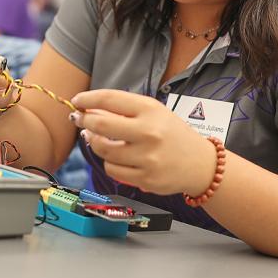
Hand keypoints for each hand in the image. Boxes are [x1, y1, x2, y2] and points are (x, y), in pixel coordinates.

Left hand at [70, 90, 216, 195]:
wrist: (200, 164)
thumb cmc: (173, 134)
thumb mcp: (155, 112)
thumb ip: (124, 110)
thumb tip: (89, 110)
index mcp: (151, 110)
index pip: (110, 99)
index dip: (88, 99)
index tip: (77, 101)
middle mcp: (149, 132)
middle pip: (101, 124)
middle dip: (84, 121)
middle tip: (79, 119)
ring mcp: (147, 157)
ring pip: (103, 150)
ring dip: (95, 143)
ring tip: (98, 138)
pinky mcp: (145, 178)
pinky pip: (112, 170)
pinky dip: (109, 162)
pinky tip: (116, 157)